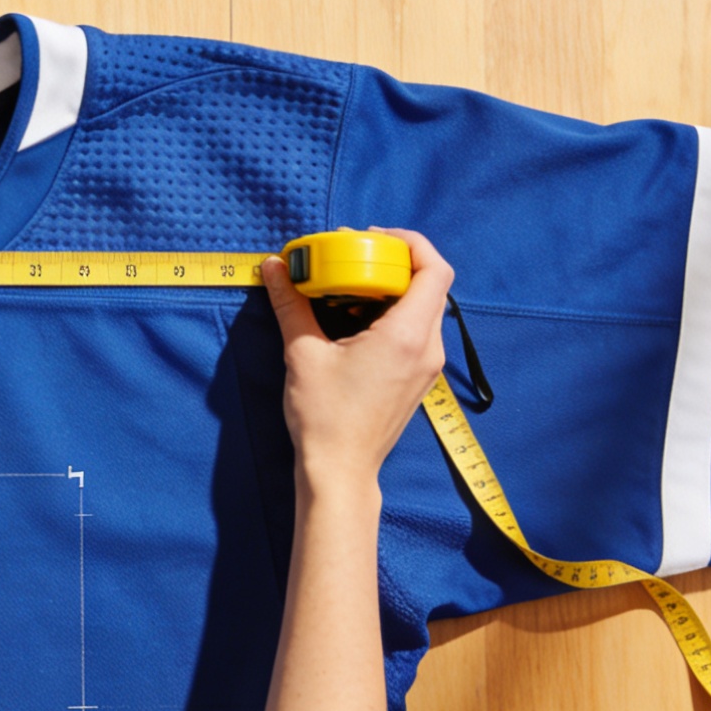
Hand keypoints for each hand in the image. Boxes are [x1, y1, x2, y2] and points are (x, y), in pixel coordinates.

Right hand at [261, 229, 452, 496]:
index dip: (410, 242)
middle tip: (354, 256)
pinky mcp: (417, 379)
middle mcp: (427, 347)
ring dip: (392, 288)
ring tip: (351, 286)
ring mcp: (427, 366)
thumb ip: (291, 304)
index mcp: (407, 335)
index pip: (434, 269)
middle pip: (431, 284)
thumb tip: (275, 268)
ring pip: (424, 308)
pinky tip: (355, 319)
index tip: (373, 238)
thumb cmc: (324, 417)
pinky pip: (417, 331)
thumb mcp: (302, 354)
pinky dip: (392, 314)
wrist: (340, 472)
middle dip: (395, 262)